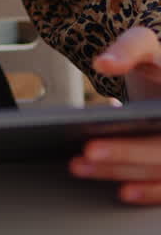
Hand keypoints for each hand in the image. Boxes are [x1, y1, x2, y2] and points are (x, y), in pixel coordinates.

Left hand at [69, 27, 160, 204]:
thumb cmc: (158, 63)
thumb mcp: (145, 43)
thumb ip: (128, 49)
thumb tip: (103, 63)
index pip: (156, 120)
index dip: (129, 146)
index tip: (93, 145)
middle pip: (160, 152)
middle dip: (122, 154)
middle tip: (85, 153)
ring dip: (122, 172)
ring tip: (81, 166)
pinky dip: (148, 191)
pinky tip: (121, 190)